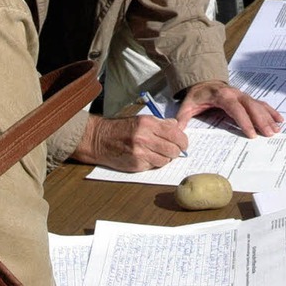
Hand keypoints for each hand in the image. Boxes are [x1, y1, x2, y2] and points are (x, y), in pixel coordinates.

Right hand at [72, 113, 187, 171]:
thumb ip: (161, 123)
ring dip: (166, 158)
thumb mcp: (142, 119)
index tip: (183, 143)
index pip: (175, 134)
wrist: (101, 140)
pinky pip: (154, 166)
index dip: (183, 140)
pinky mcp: (136, 165)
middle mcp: (145, 138)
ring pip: (165, 160)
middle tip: (175, 150)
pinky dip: (155, 163)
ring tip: (160, 153)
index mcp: (148, 124)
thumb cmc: (122, 128)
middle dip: (177, 151)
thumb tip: (178, 127)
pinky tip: (149, 157)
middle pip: (173, 150)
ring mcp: (140, 153)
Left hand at [176, 80, 283, 137]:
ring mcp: (243, 95)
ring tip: (276, 130)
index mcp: (222, 96)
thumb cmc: (197, 95)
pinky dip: (270, 111)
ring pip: (258, 105)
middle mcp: (235, 94)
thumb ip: (182, 118)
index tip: (251, 134)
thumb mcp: (187, 105)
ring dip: (268, 117)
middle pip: (251, 107)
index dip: (244, 121)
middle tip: (269, 134)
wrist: (204, 81)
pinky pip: (261, 104)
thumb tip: (177, 131)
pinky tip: (279, 119)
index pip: (235, 109)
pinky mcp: (247, 98)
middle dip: (261, 120)